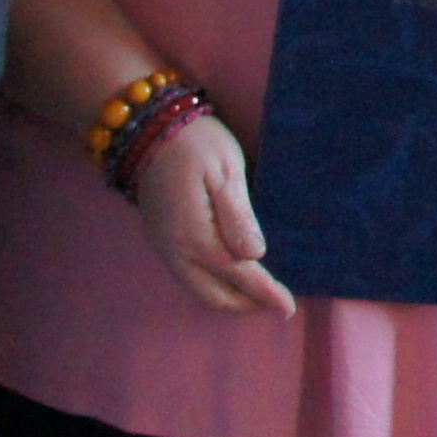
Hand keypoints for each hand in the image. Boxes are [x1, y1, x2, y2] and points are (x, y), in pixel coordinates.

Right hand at [128, 113, 295, 317]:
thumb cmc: (194, 144)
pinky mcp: (161, 240)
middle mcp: (175, 250)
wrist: (148, 129)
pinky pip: (189, 275)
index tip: (288, 306)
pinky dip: (214, 282)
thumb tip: (254, 256)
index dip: (265, 293)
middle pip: (214, 296)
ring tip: (260, 290)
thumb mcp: (225, 171)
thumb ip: (238, 216)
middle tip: (277, 299)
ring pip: (199, 289)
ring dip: (230, 295)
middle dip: (247, 304)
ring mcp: (164, 247)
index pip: (238, 274)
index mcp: (194, 235)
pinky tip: (233, 272)